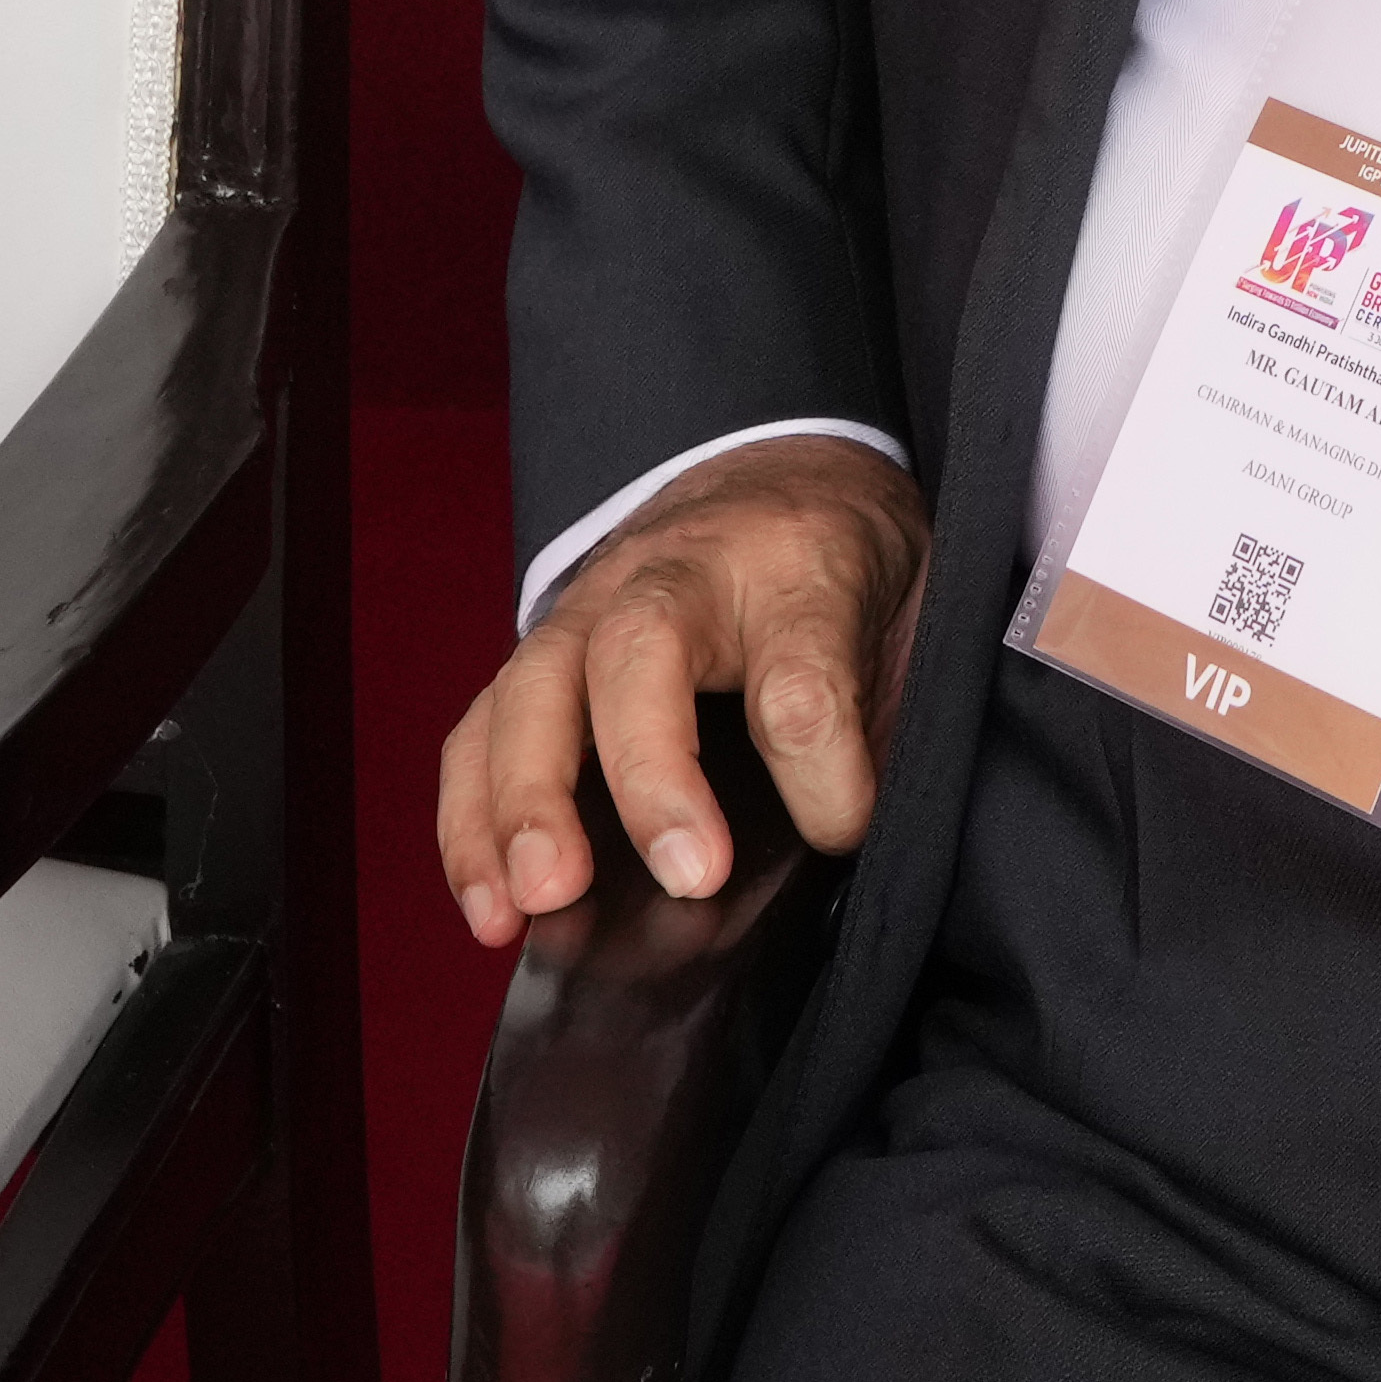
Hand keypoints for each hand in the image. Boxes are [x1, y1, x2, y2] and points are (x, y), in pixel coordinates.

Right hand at [434, 442, 930, 939]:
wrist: (781, 475)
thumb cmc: (844, 566)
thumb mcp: (909, 612)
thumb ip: (886, 711)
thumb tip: (844, 834)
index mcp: (794, 562)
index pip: (802, 663)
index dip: (823, 764)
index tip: (841, 832)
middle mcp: (678, 571)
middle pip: (641, 653)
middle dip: (650, 772)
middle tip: (682, 875)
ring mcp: (591, 604)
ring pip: (535, 687)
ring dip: (527, 805)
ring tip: (536, 904)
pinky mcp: (538, 653)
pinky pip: (481, 730)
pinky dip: (471, 820)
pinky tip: (489, 906)